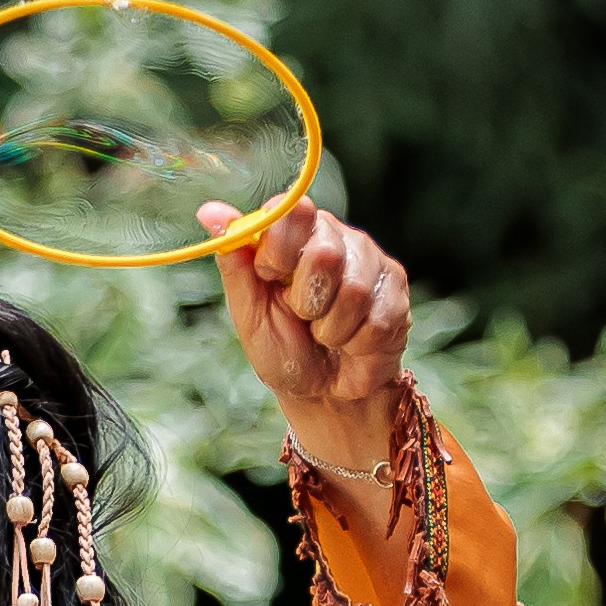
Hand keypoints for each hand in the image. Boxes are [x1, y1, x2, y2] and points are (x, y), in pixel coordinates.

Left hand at [200, 198, 409, 467]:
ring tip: (327, 334)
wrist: (323, 392)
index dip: (278, 252)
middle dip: (306, 301)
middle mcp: (336, 236)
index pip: (291, 212)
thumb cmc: (284, 348)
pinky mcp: (396, 288)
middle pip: (324, 254)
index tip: (271, 278)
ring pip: (353, 291)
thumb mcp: (249, 311)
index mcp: (296, 234)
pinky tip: (352, 342)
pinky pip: (375, 319)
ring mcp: (371, 260)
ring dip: (330, 328)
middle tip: (304, 316)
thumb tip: (209, 212)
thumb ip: (235, 262)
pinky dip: (355, 342)